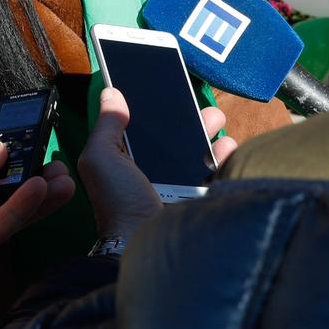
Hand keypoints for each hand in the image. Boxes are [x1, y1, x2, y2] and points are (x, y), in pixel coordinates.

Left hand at [0, 145, 74, 274]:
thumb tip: (1, 150)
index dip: (7, 163)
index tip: (33, 150)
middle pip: (1, 192)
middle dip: (31, 179)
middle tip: (57, 165)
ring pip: (9, 210)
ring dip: (39, 195)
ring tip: (65, 179)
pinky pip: (3, 226)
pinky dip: (24, 208)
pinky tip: (43, 189)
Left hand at [80, 88, 237, 244]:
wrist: (144, 240)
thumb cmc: (118, 200)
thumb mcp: (101, 158)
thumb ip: (106, 126)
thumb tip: (111, 92)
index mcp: (126, 158)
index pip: (141, 127)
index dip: (153, 109)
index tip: (167, 88)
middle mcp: (150, 169)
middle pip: (172, 137)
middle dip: (187, 119)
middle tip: (201, 104)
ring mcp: (175, 184)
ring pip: (195, 152)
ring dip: (207, 134)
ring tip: (216, 120)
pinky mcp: (195, 198)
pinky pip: (213, 173)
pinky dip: (223, 159)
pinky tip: (226, 147)